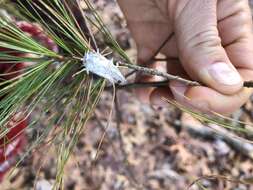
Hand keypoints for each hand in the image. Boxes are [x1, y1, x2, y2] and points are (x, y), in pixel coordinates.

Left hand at [118, 0, 252, 113]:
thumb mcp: (195, 1)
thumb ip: (206, 41)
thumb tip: (227, 84)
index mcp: (230, 31)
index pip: (241, 77)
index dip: (221, 96)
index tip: (193, 93)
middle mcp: (207, 45)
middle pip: (210, 88)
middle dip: (192, 99)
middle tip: (172, 92)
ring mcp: (179, 48)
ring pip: (180, 86)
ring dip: (166, 98)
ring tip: (151, 97)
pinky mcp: (152, 47)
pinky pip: (153, 75)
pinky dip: (146, 86)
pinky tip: (140, 89)